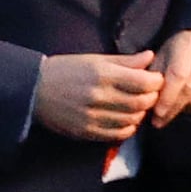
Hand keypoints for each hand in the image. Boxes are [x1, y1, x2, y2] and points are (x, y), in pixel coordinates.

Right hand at [33, 50, 165, 139]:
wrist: (34, 90)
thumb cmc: (66, 70)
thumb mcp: (94, 60)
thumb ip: (125, 61)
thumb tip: (150, 56)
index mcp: (102, 74)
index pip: (143, 82)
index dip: (156, 82)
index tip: (156, 79)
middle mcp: (98, 96)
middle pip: (140, 103)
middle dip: (152, 98)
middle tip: (151, 94)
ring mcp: (92, 117)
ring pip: (131, 120)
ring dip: (140, 114)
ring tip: (138, 106)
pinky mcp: (86, 132)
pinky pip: (117, 134)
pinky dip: (128, 128)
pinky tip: (126, 120)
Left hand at [146, 29, 190, 125]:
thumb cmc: (174, 54)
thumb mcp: (159, 57)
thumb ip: (151, 77)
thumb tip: (145, 103)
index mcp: (187, 45)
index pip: (178, 75)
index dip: (167, 96)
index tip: (156, 113)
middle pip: (190, 90)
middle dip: (171, 108)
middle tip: (158, 120)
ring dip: (182, 109)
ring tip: (170, 109)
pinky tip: (186, 103)